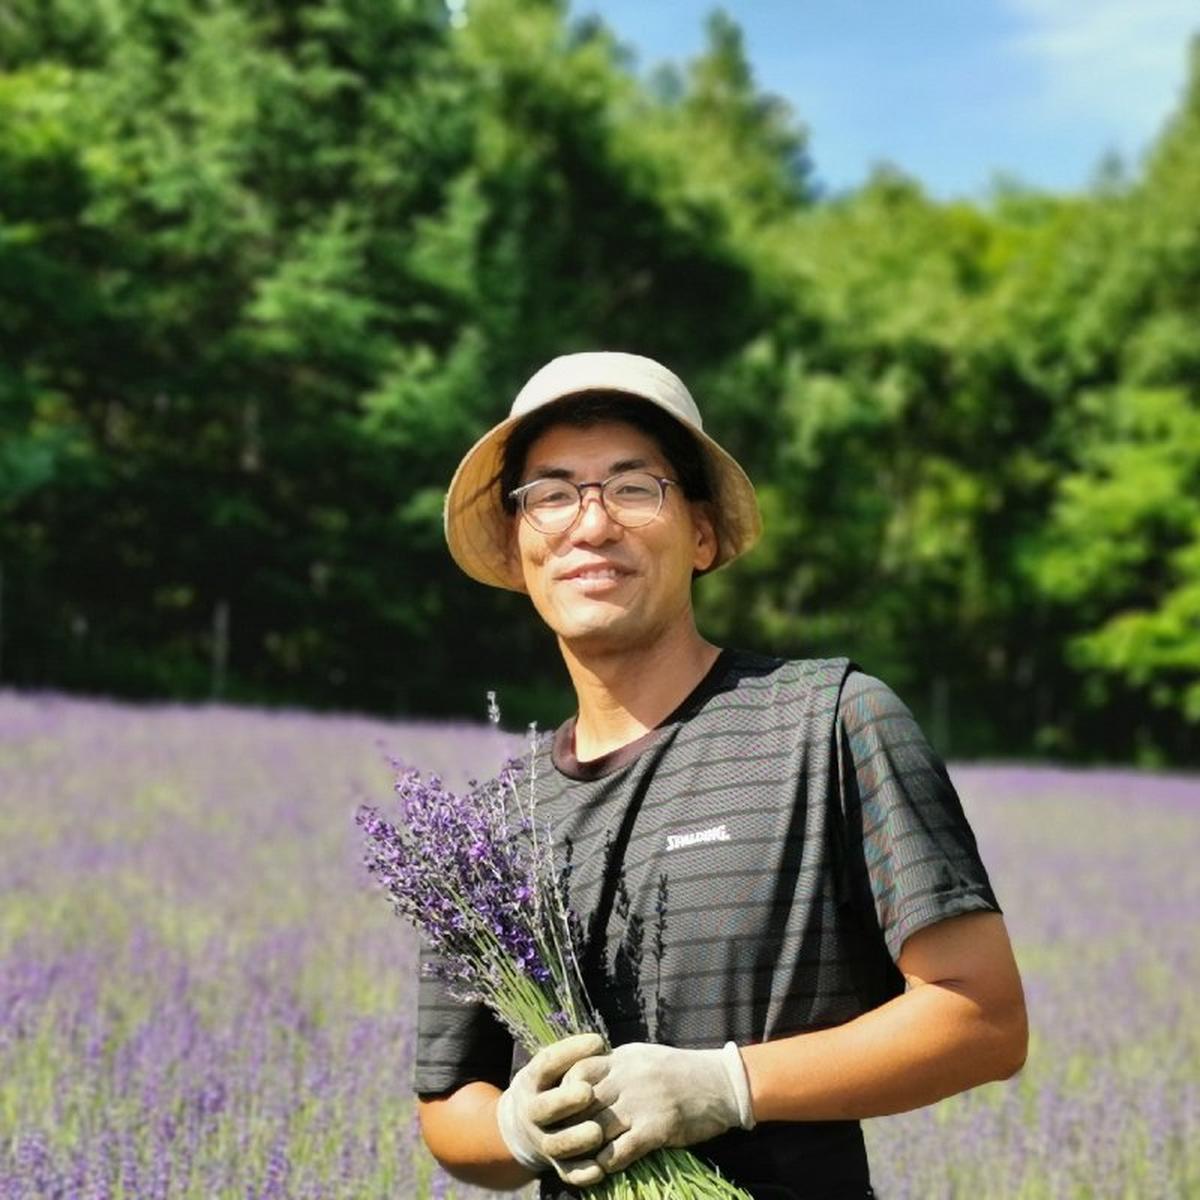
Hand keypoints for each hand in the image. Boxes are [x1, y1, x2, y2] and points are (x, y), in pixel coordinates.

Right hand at [496, 1032, 608, 1186]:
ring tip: (597, 1132)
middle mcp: (532, 1112)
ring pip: (556, 1144)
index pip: (547, 1063)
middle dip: (565, 1101)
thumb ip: (573, 1057)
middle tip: (588, 1092)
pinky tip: (599, 1169)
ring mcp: (542, 1139)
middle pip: (544, 1108)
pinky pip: (567, 1172)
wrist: (524, 1126)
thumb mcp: (552, 1067)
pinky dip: (582, 1173)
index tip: (598, 1042)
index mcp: (532, 1081)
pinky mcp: (555, 1164)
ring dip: (576, 1139)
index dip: (570, 1052)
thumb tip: (601, 1045)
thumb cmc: (551, 1085)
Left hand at [564, 1041, 755, 1174]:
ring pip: (595, 1129)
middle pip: (580, 1102)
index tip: (563, 1107)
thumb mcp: (643, 1056)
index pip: (576, 1069)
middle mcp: (627, 1077)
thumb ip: (616, 1065)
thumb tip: (587, 1075)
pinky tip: (605, 1167)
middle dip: (568, 1122)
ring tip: (579, 1159)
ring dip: (584, 1148)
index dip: (565, 1091)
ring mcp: (640, 1103)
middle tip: (562, 1138)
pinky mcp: (656, 1129)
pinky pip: (619, 1151)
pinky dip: (607, 1163)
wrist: (721, 1084)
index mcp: (622, 1058)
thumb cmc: (681, 1071)